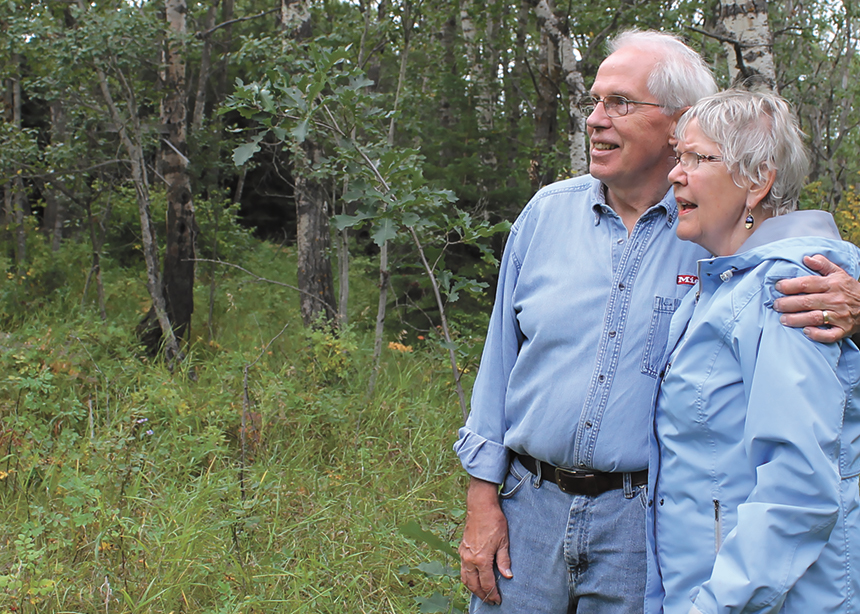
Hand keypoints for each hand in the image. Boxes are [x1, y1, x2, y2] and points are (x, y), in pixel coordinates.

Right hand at [459, 477, 512, 604]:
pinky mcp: (462, 549)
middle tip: (491, 600)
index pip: (487, 583)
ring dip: (473, 588)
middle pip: (474, 585)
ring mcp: (464, 554)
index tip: (498, 600)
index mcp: (481, 559)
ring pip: (465, 578)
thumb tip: (508, 576)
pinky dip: (468, 578)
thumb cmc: (494, 522)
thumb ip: (504, 560)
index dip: (493, 594)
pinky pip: (463, 569)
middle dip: (482, 595)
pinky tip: (474, 578)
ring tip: (482, 593)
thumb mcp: (503, 542)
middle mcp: (470, 559)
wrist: (480, 507)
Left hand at [773, 255, 859, 342]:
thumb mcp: (839, 273)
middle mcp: (835, 299)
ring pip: (815, 318)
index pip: (807, 283)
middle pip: (807, 302)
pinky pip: (830, 335)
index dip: (790, 285)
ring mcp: (840, 316)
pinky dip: (817, 335)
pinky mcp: (843, 329)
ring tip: (783, 319)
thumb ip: (822, 264)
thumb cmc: (849, 289)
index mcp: (832, 284)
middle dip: (788, 304)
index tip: (777, 287)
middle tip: (776, 305)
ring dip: (797, 320)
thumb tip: (806, 258)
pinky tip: (805, 332)